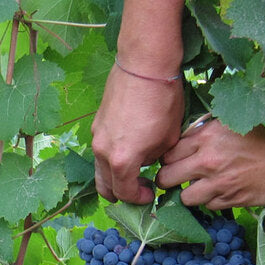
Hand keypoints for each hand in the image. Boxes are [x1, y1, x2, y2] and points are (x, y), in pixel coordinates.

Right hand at [90, 63, 184, 203]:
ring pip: (100, 167)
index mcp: (122, 160)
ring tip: (133, 169)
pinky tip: (129, 145)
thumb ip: (154, 158)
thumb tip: (148, 161)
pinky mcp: (97, 122)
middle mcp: (103, 151)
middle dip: (120, 193)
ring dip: (114, 174)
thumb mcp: (168, 138)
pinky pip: (101, 148)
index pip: (124, 193)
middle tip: (138, 189)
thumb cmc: (162, 101)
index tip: (151, 194)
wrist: (144, 65)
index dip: (139, 199)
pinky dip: (112, 156)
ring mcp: (96, 136)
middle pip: (104, 185)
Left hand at [156, 118, 264, 208]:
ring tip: (202, 189)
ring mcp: (220, 183)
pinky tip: (225, 193)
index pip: (168, 153)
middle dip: (169, 180)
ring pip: (185, 198)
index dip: (169, 160)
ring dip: (191, 195)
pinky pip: (209, 207)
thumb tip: (187, 143)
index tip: (175, 162)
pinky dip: (213, 202)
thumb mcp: (236, 123)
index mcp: (207, 136)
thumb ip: (208, 134)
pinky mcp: (234, 199)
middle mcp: (208, 160)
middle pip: (166, 178)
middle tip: (178, 180)